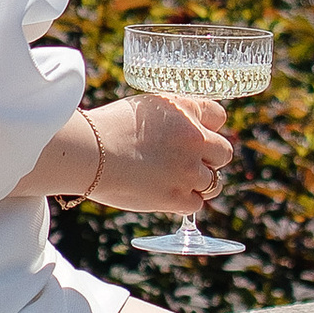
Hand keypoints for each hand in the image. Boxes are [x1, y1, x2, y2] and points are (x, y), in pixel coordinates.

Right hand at [78, 91, 229, 217]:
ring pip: (214, 182)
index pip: (218, 116)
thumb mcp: (145, 108)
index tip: (194, 136)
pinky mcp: (178, 196)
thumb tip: (181, 133)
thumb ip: (171, 118)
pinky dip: (183, 202)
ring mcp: (188, 169)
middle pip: (224, 152)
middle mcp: (195, 138)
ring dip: (198, 182)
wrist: (89, 153)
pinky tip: (166, 194)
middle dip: (209, 158)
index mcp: (185, 109)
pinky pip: (196, 204)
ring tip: (175, 181)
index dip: (207, 127)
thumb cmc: (107, 129)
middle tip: (186, 163)